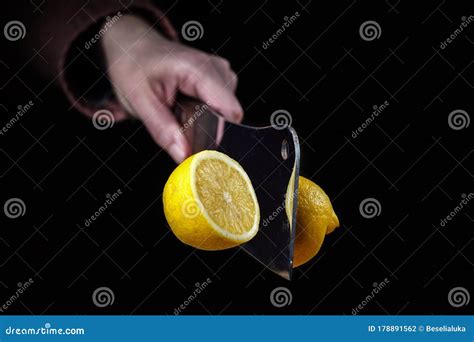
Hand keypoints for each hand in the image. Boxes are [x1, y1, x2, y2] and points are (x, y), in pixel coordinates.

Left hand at [101, 15, 241, 162]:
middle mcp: (216, 67)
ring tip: (178, 110)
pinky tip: (186, 105)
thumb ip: (162, 130)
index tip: (194, 147)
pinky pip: (221, 106)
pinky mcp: (219, 77)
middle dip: (205, 129)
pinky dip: (204, 113)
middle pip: (228, 115)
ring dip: (204, 121)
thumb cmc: (133, 65)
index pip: (229, 112)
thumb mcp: (139, 101)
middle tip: (176, 122)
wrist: (132, 44)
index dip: (215, 134)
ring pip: (226, 113)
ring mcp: (220, 71)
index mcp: (198, 69)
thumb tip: (183, 156)